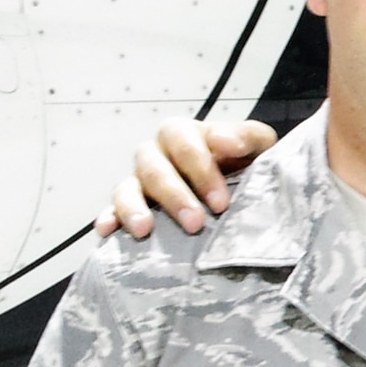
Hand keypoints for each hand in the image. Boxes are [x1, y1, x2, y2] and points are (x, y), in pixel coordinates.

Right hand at [94, 119, 278, 237]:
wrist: (245, 187)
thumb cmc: (248, 164)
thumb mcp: (258, 146)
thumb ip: (247, 137)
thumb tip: (225, 141)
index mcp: (184, 134)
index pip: (182, 141)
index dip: (200, 170)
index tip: (221, 202)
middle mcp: (157, 155)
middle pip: (153, 168)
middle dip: (174, 196)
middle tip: (195, 224)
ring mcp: (140, 181)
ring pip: (126, 188)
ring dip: (134, 208)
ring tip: (144, 230)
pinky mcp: (129, 206)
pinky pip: (110, 209)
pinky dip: (108, 219)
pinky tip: (108, 232)